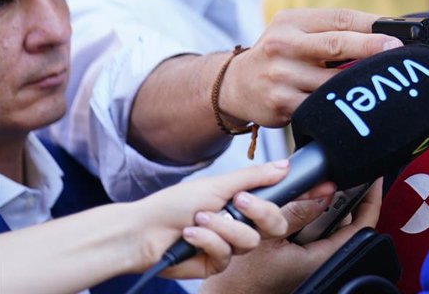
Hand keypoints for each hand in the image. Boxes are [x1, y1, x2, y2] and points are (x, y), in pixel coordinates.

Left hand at [133, 161, 293, 279]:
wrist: (143, 230)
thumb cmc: (173, 204)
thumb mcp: (218, 184)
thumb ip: (254, 176)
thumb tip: (285, 165)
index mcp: (242, 204)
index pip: (275, 207)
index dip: (269, 205)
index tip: (250, 196)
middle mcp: (238, 225)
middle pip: (273, 228)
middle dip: (255, 214)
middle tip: (237, 203)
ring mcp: (228, 245)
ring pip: (249, 241)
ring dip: (221, 227)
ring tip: (198, 219)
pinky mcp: (215, 264)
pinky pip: (226, 255)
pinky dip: (207, 241)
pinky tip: (190, 235)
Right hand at [200, 178, 382, 293]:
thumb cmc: (238, 279)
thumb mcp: (267, 236)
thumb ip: (296, 212)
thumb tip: (323, 192)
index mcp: (321, 258)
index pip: (362, 227)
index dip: (371, 201)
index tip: (373, 179)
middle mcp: (318, 260)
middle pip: (343, 220)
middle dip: (340, 196)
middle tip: (333, 174)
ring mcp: (307, 260)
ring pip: (323, 223)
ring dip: (317, 205)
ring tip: (307, 188)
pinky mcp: (294, 258)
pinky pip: (306, 230)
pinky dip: (302, 216)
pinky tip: (287, 206)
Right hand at [221, 9, 399, 126]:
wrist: (235, 86)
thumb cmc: (280, 53)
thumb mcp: (295, 30)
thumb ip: (330, 29)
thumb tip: (382, 32)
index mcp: (290, 23)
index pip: (337, 19)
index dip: (370, 25)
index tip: (396, 33)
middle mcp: (283, 47)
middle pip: (335, 45)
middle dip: (371, 47)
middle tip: (396, 50)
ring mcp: (281, 78)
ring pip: (333, 81)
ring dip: (361, 81)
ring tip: (383, 81)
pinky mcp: (282, 105)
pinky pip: (322, 106)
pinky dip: (342, 104)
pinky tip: (359, 103)